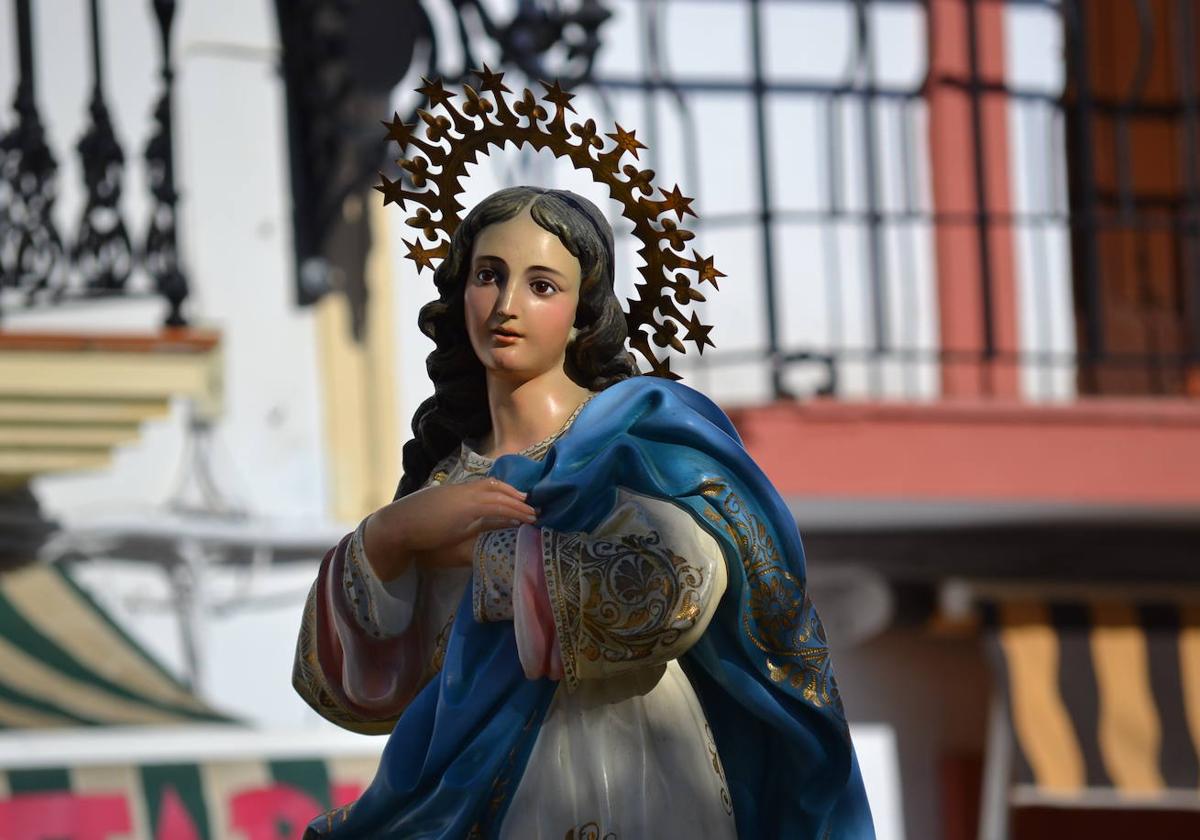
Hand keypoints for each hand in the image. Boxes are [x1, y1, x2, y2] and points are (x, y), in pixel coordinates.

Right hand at [363, 478, 535, 579]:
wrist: (397, 527)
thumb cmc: (415, 529)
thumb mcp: (443, 524)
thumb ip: (459, 523)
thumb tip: (475, 531)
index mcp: (455, 492)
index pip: (485, 486)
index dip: (502, 492)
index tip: (516, 500)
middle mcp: (462, 490)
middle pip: (495, 486)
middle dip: (515, 495)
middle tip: (531, 505)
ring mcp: (465, 496)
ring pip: (500, 495)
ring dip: (519, 505)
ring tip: (534, 514)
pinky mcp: (467, 507)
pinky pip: (497, 506)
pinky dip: (513, 511)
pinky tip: (523, 519)